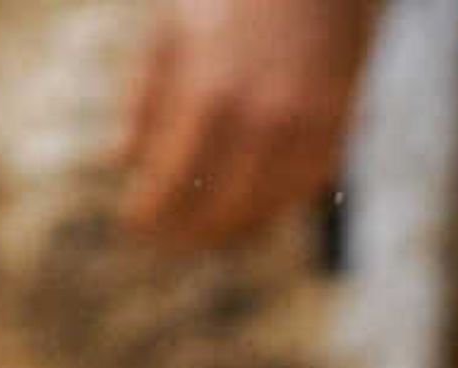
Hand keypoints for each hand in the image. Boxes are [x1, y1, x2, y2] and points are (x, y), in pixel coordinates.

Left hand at [117, 0, 375, 248]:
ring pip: (265, 207)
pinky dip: (275, 204)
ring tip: (207, 235)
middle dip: (188, 233)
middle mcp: (259, 120)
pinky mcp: (336, 127)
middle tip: (167, 245)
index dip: (148, 213)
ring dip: (232, 228)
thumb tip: (121, 161)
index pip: (169, 180)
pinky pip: (303, 188)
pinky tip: (252, 209)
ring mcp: (303, 128)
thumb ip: (144, 99)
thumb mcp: (170, 32)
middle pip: (218, 208)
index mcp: (207, 94)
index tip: (133, 227)